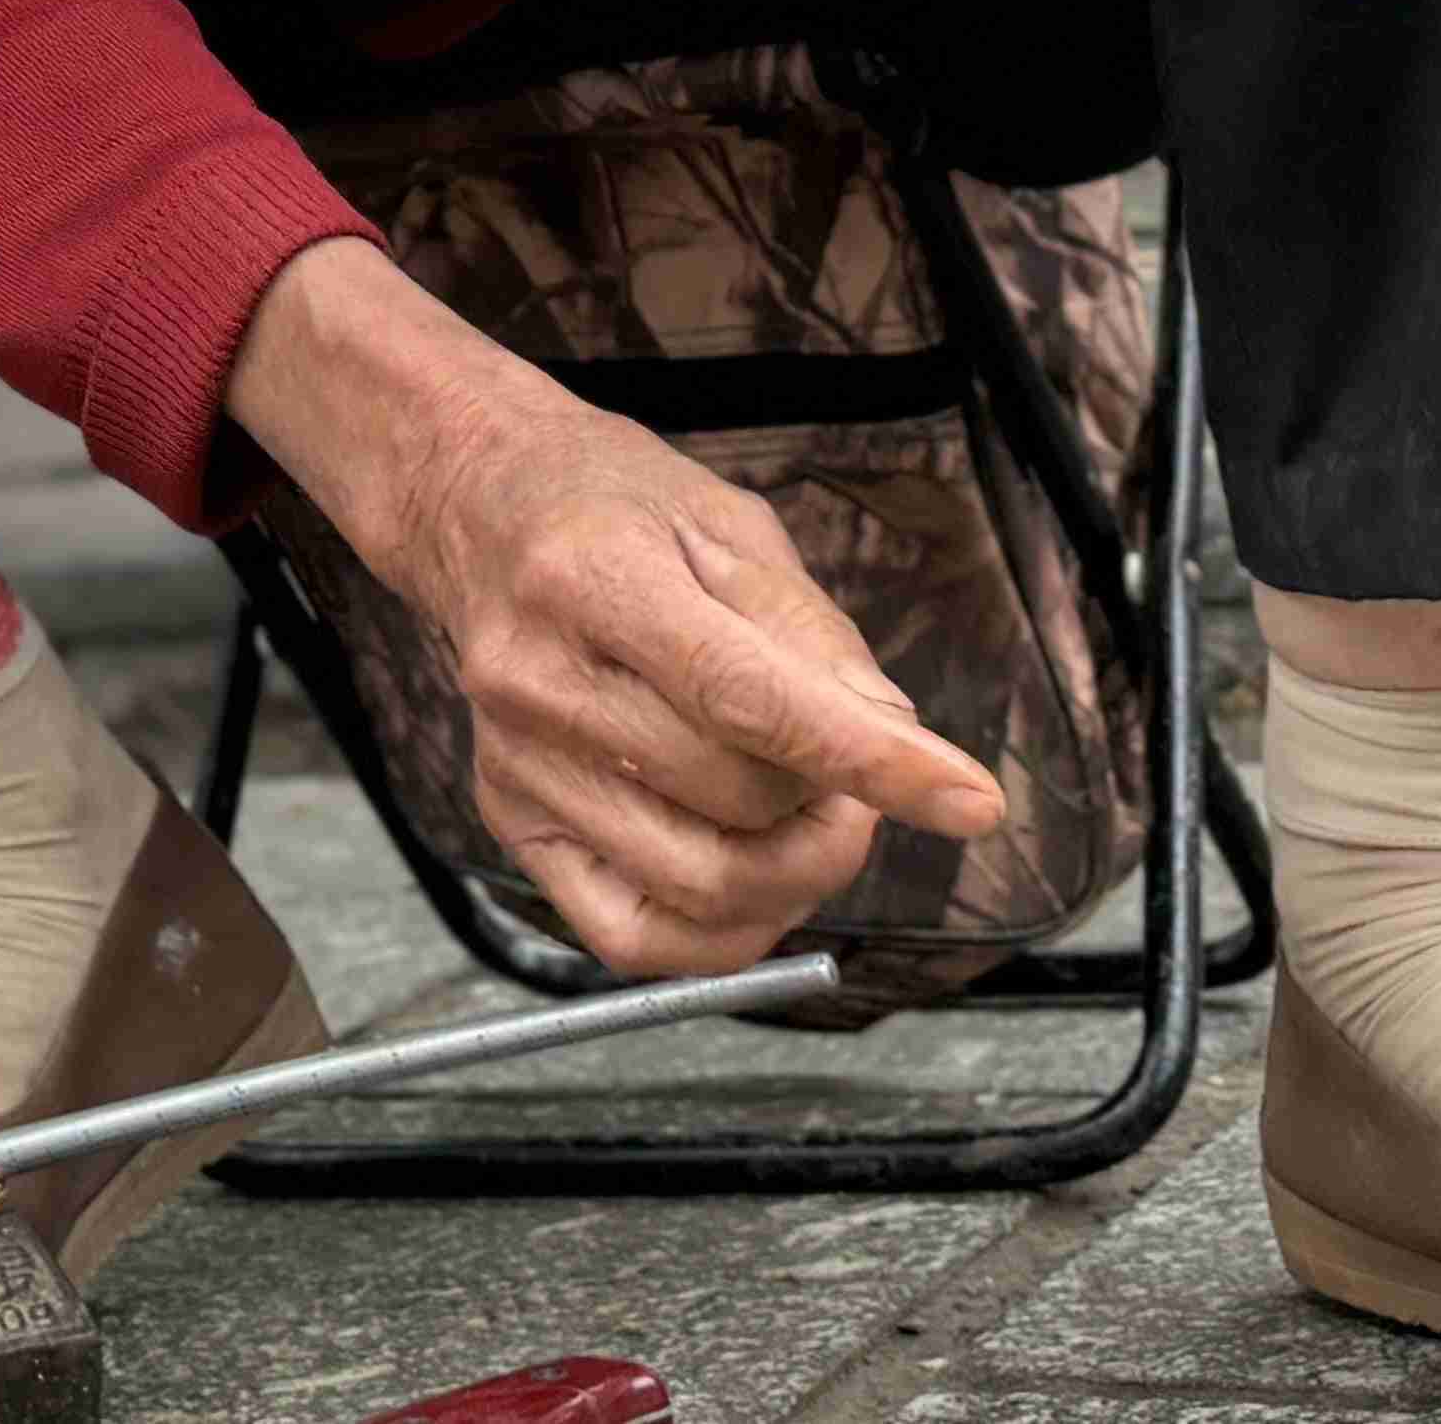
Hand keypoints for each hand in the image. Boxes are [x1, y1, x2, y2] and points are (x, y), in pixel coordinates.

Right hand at [230, 242, 1007, 977]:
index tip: (968, 797)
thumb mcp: (725, 522)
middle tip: (859, 767)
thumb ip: (811, 634)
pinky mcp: (509, 817)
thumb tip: (892, 740)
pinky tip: (758, 880)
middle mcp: (537, 675)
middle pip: (735, 796)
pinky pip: (632, 936)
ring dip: (797, 865)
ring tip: (811, 810)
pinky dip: (724, 936)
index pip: (745, 696)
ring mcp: (515, 758)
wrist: (472, 505)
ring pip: (701, 880)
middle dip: (837, 799)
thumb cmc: (608, 503)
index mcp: (591, 574)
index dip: (869, 760)